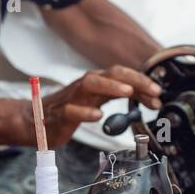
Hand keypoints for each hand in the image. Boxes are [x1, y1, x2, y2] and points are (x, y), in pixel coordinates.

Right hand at [28, 66, 161, 147]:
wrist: (36, 120)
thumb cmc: (68, 110)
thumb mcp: (97, 101)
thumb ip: (119, 97)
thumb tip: (149, 99)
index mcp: (97, 82)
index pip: (123, 75)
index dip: (142, 82)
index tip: (159, 93)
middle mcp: (86, 85)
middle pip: (111, 73)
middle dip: (134, 80)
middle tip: (153, 91)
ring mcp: (72, 98)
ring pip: (91, 84)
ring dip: (111, 86)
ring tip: (128, 92)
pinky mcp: (60, 114)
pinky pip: (72, 110)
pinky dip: (85, 112)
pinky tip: (98, 116)